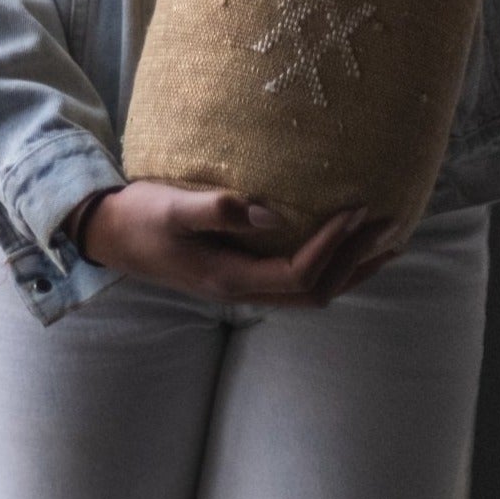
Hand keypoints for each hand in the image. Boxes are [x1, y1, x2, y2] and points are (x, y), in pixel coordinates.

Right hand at [79, 182, 398, 305]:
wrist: (110, 234)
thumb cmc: (140, 216)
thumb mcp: (172, 207)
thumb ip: (219, 210)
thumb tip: (272, 213)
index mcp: (230, 278)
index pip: (299, 272)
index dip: (334, 245)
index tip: (358, 207)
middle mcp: (243, 291)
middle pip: (317, 290)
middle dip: (357, 260)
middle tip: (390, 221)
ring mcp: (243, 285)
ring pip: (313, 290)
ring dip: (352, 267)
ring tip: (387, 239)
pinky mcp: (241, 272)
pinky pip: (298, 279)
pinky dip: (333, 265)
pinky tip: (345, 244)